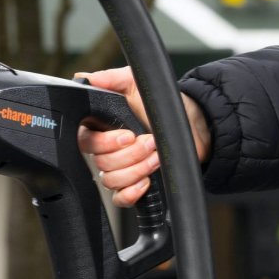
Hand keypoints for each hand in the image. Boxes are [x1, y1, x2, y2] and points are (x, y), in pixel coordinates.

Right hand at [75, 67, 211, 206]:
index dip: (106, 142)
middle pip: (100, 163)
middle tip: (150, 142)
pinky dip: (131, 193)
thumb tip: (86, 79)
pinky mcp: (134, 185)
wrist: (193, 126)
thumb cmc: (165, 105)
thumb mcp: (137, 84)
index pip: (86, 141)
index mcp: (103, 127)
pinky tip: (146, 181)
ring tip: (156, 156)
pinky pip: (120, 199)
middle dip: (130, 154)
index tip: (128, 135)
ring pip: (111, 180)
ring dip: (136, 169)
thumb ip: (111, 79)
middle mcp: (108, 150)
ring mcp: (120, 168)